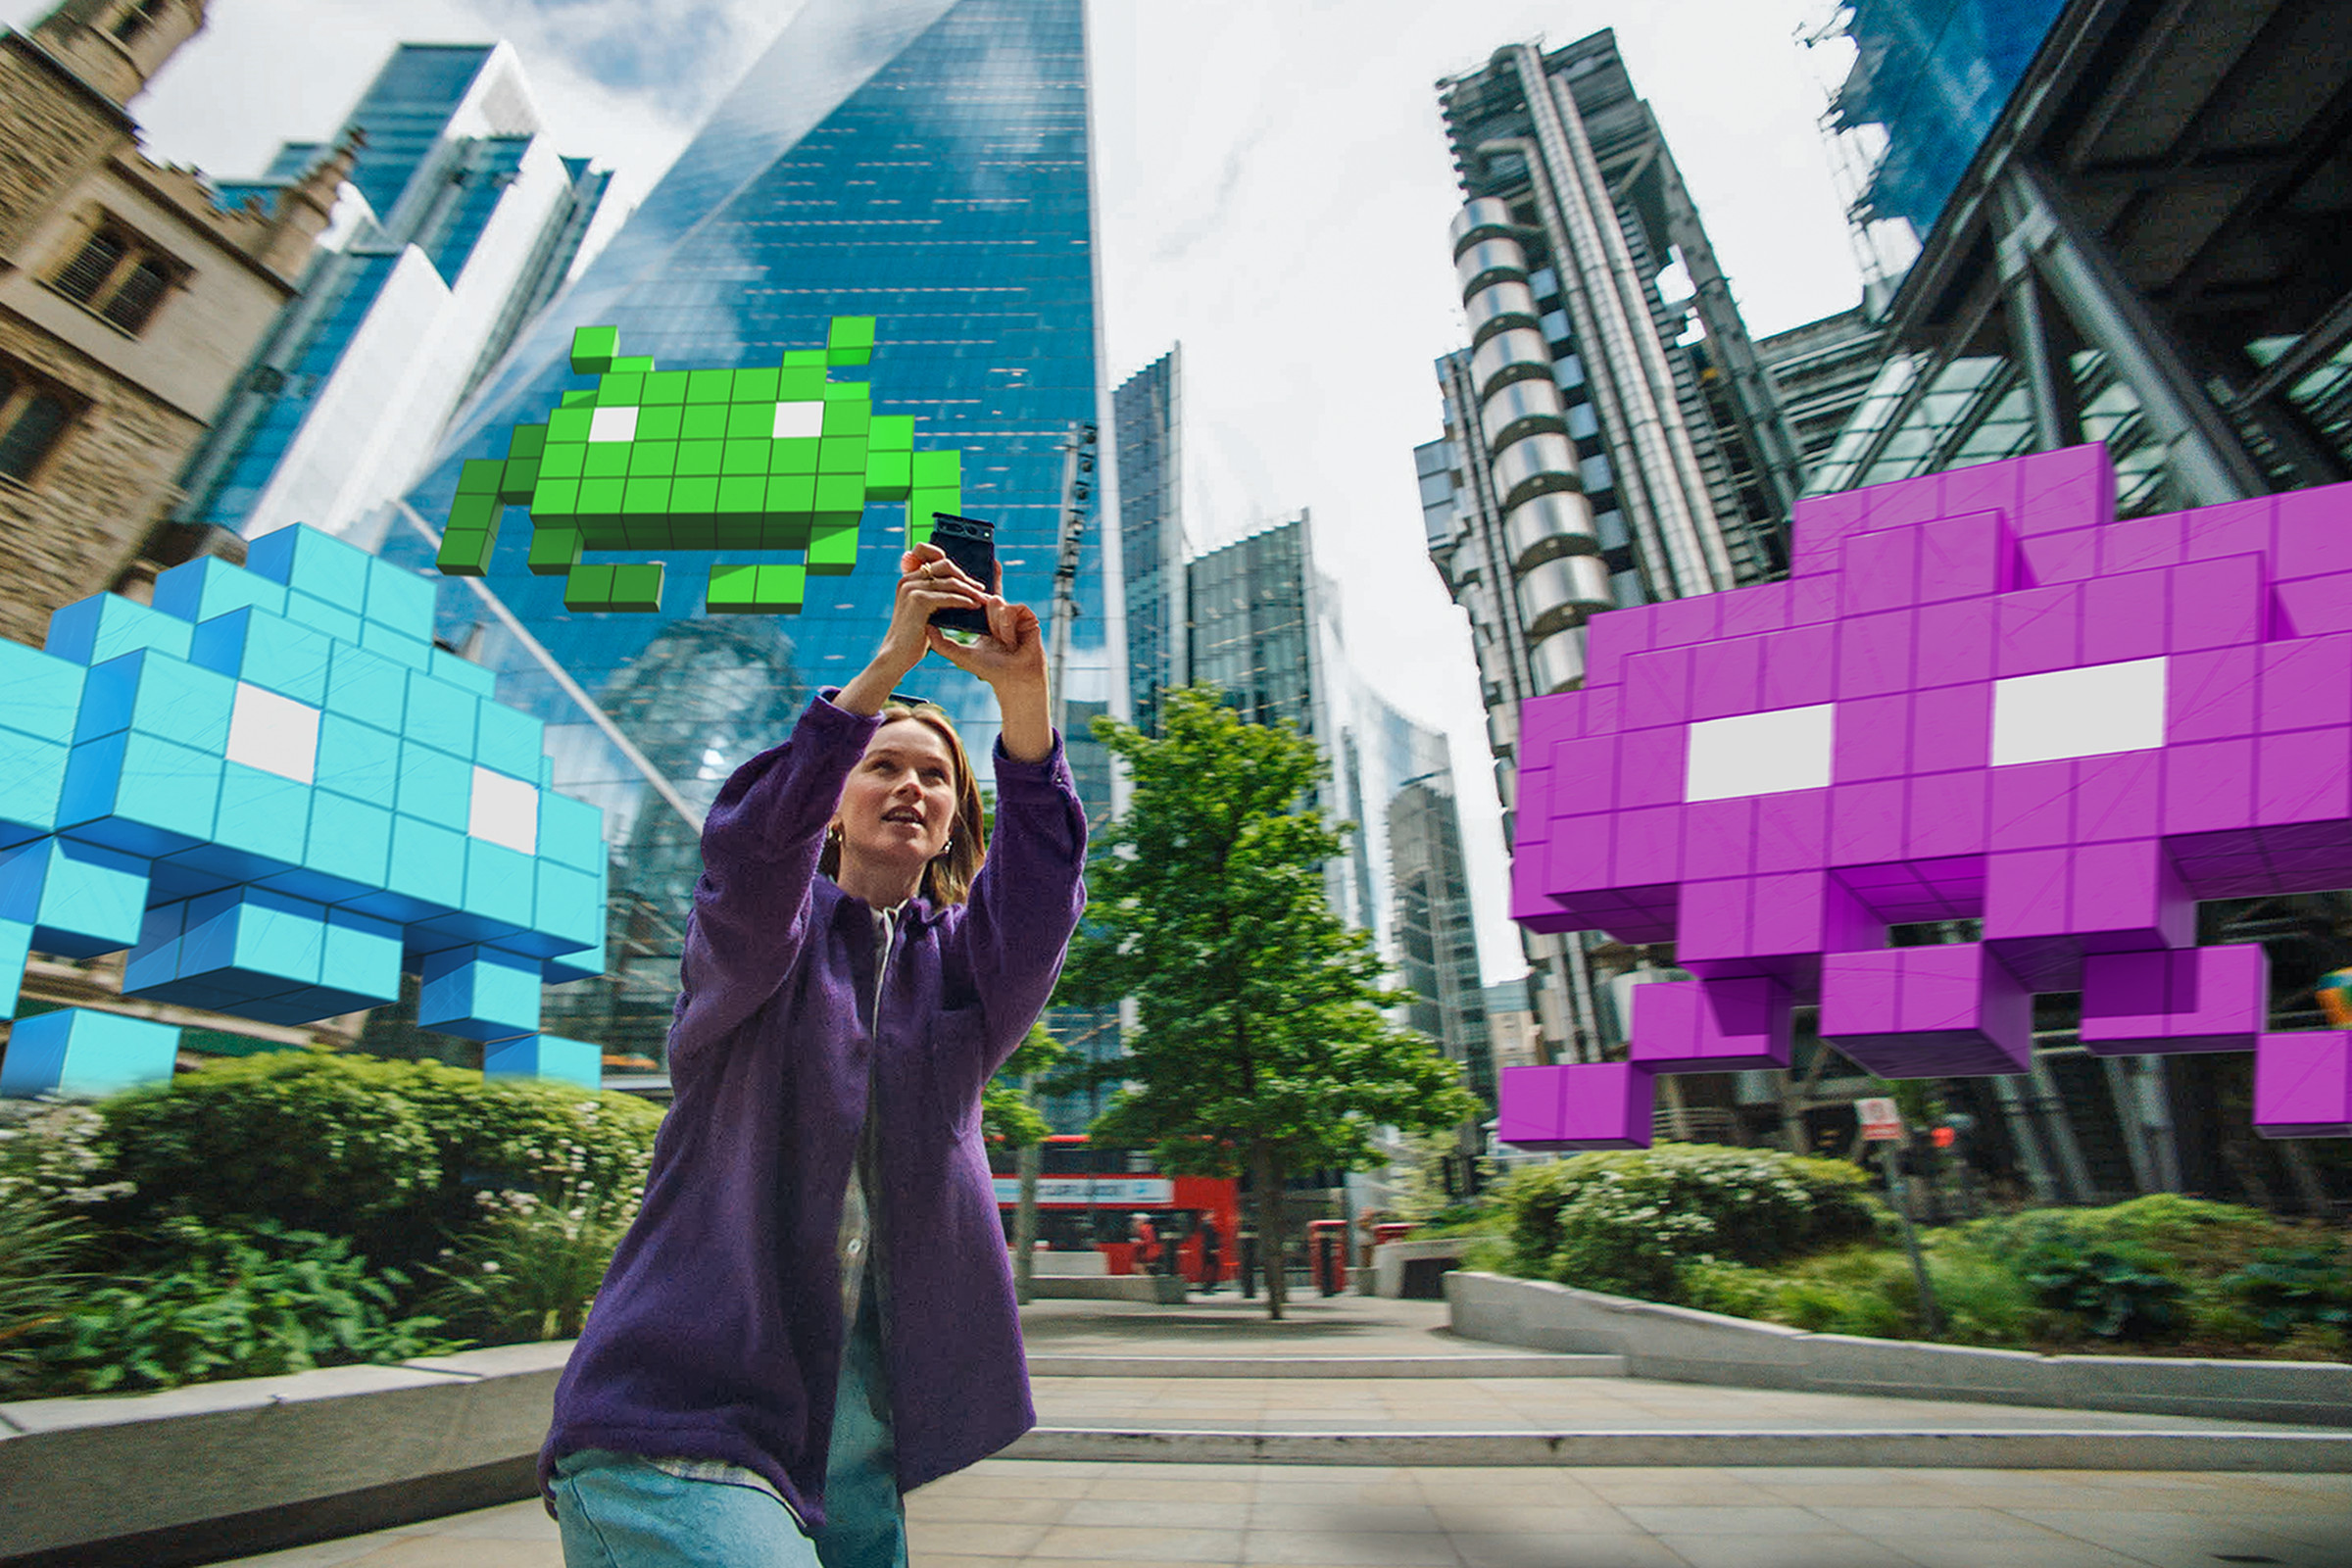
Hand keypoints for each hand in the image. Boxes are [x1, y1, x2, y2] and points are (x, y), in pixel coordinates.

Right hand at [877, 544, 987, 675]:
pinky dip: (964, 600)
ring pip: (950, 581)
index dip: (947, 557)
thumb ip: (934, 594)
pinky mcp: (918, 600)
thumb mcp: (923, 610)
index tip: (966, 576)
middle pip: (945, 566)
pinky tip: (974, 606)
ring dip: (970, 590)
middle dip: (966, 578)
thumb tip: (960, 584)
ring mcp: (911, 588)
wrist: (897, 655)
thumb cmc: (914, 635)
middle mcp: (908, 579)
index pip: (925, 551)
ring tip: (983, 599)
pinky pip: (949, 596)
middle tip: (981, 589)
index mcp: (908, 579)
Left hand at [926, 570, 1044, 694]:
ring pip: (996, 602)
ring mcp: (1015, 613)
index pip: (976, 597)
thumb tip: (925, 626)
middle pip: (987, 596)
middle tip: (985, 623)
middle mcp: (1001, 614)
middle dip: (984, 606)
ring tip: (1002, 642)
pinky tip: (1011, 641)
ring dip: (995, 624)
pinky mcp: (1028, 616)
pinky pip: (1012, 608)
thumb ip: (941, 642)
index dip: (971, 582)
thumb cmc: (990, 669)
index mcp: (986, 620)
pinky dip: (1007, 625)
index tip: (961, 571)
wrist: (1014, 679)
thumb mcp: (960, 655)